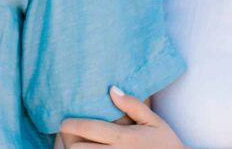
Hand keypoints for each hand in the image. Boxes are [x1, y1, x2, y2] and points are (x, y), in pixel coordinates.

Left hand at [59, 86, 185, 147]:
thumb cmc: (165, 143)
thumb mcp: (154, 121)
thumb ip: (132, 105)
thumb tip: (112, 89)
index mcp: (124, 137)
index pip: (88, 128)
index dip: (70, 123)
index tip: (65, 121)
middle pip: (76, 148)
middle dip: (68, 141)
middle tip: (69, 135)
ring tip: (76, 144)